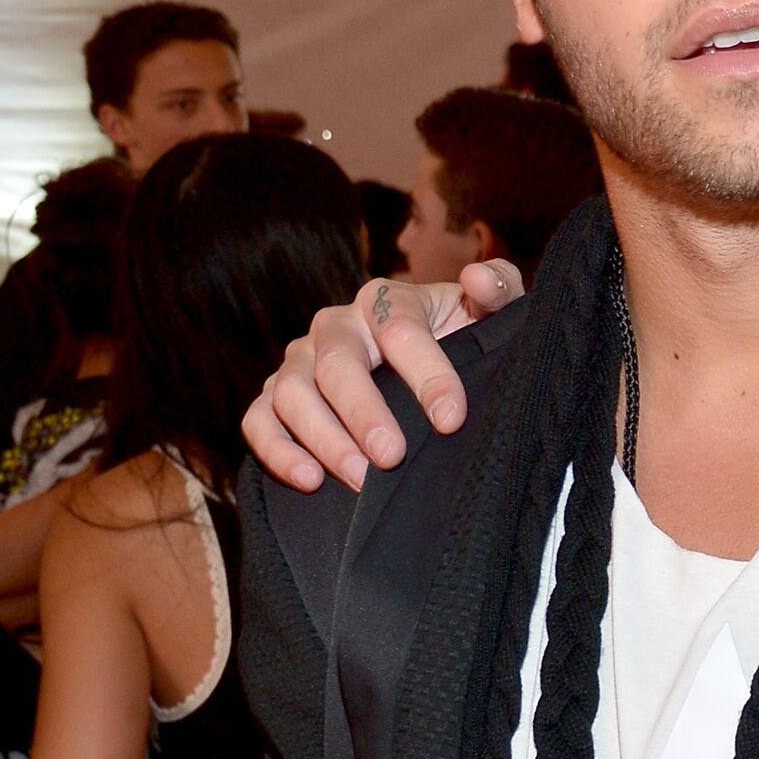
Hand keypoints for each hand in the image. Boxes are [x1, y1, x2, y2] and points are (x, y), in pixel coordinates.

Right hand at [242, 260, 525, 491]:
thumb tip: (480, 278)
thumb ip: (499, 289)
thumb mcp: (485, 313)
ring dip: (324, 439)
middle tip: (392, 456)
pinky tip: (309, 480)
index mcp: (385, 301)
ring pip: (293, 394)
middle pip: (338, 364)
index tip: (451, 420)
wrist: (424, 367)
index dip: (427, 376)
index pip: (400, 330)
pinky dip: (277, 450)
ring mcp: (300, 361)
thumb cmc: (459, 338)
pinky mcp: (276, 396)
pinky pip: (259, 420)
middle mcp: (336, 326)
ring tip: (359, 479)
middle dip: (364, 412)